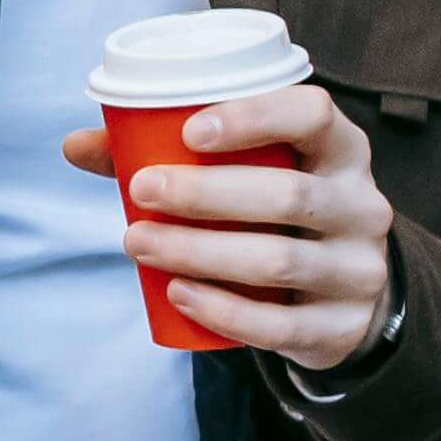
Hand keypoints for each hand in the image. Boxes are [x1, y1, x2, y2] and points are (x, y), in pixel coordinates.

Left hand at [59, 83, 395, 370]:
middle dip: (205, 193)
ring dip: (199, 252)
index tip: (188, 130)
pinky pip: (281, 324)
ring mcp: (359, 269)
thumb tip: (77, 145)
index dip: (255, 116)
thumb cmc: (278, 217)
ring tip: (137, 243)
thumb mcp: (251, 175)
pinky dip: (224, 310)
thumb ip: (168, 155)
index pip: (314, 115)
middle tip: (142, 190)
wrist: (346, 296)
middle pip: (287, 194)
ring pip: (278, 260)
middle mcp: (363, 206)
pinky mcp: (342, 326)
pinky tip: (177, 294)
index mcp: (342, 151)